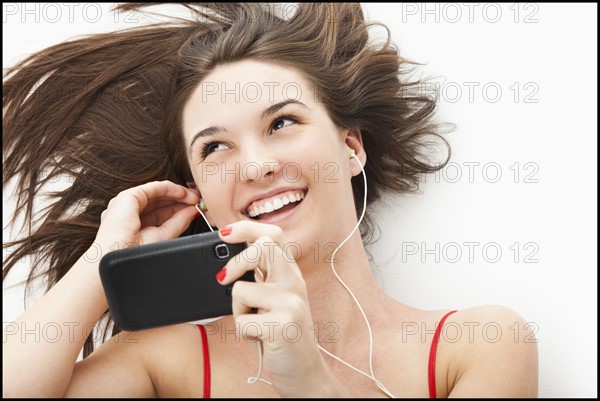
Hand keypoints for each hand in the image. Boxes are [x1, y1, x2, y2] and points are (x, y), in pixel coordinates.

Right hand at [95, 180, 199, 251]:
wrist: (118, 257)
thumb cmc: (133, 255)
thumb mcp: (163, 236)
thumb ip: (178, 223)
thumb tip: (192, 212)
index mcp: (133, 226)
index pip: (161, 214)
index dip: (179, 210)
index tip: (195, 210)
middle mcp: (128, 214)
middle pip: (160, 203)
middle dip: (180, 201)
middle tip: (198, 201)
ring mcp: (127, 204)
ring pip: (157, 194)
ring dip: (178, 194)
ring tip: (194, 198)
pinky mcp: (128, 196)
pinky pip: (153, 188)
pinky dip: (170, 189)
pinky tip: (184, 193)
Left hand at [217, 221, 344, 396]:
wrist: (304, 374)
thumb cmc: (283, 338)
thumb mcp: (276, 303)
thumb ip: (261, 280)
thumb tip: (231, 264)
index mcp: (290, 275)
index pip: (273, 235)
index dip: (247, 228)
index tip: (225, 232)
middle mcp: (294, 283)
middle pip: (264, 246)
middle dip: (237, 260)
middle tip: (224, 278)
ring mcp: (290, 302)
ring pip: (241, 290)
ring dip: (238, 312)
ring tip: (255, 325)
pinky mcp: (282, 324)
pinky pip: (242, 321)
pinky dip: (243, 334)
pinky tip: (260, 339)